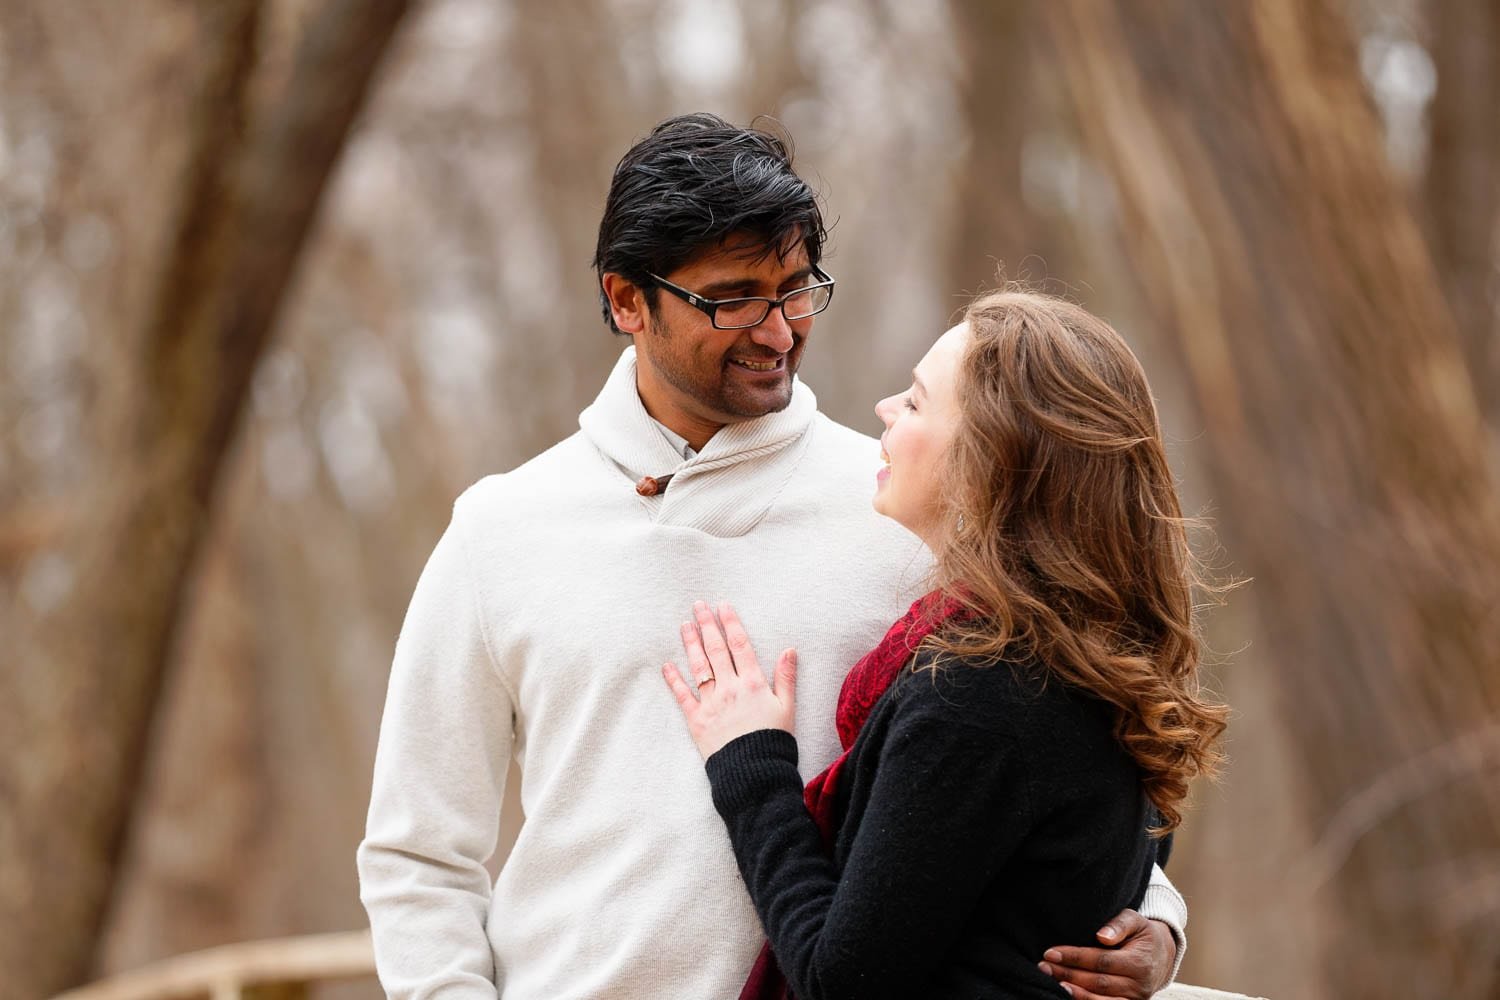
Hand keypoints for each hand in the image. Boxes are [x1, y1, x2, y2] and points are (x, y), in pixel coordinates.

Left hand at [662, 601, 796, 759]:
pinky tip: (667, 665)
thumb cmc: (774, 741)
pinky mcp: (697, 720)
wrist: (754, 773)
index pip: (740, 645)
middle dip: (706, 625)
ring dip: (691, 644)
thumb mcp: (787, 708)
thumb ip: (786, 678)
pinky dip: (674, 679)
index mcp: (753, 683)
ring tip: (684, 625)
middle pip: (716, 650)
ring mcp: (711, 703)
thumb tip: (790, 650)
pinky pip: (683, 696)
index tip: (722, 606)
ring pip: (699, 666)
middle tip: (698, 606)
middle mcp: (730, 688)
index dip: (730, 623)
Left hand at [1037, 910, 1175, 998]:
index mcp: (1139, 962)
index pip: (1101, 961)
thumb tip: (1102, 936)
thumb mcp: (1135, 920)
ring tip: (1054, 984)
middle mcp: (1139, 985)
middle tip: (1044, 967)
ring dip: (1076, 993)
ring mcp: (1135, 999)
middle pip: (1098, 982)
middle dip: (1068, 974)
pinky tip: (1070, 994)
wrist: (1162, 956)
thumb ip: (1119, 924)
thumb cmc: (1142, 935)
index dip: (1074, 957)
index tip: (1050, 952)